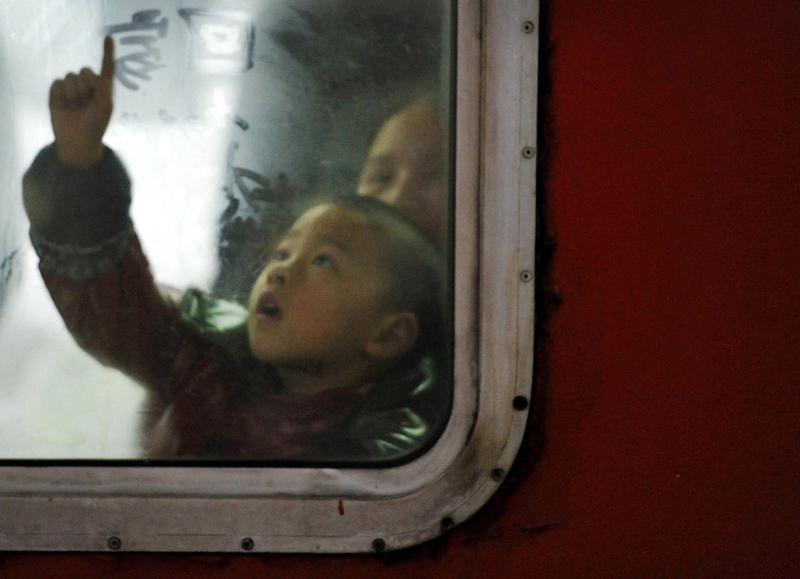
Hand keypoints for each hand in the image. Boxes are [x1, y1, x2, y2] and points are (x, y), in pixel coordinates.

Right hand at [50, 36, 114, 166]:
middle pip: (84, 71)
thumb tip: (94, 74)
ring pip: (70, 77)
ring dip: (73, 94)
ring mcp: (72, 88)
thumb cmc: (95, 125)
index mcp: (103, 88)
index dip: (107, 52)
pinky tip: (64, 107)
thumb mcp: (105, 106)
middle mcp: (88, 85)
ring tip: (76, 108)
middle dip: (85, 88)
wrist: (77, 141)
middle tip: (86, 105)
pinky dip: (61, 96)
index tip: (109, 37)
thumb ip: (103, 87)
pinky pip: (57, 83)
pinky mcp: (57, 92)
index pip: (106, 67)